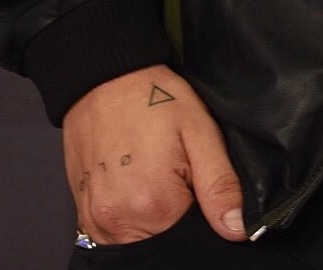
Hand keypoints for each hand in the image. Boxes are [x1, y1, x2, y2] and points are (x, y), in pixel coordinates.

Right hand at [63, 64, 244, 246]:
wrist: (105, 79)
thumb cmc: (153, 98)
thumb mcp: (200, 133)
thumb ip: (220, 185)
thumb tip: (238, 228)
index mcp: (153, 206)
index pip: (192, 238)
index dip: (205, 218)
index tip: (200, 189)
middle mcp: (118, 222)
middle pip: (163, 243)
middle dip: (178, 220)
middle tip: (178, 178)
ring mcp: (95, 221)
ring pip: (138, 243)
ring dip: (153, 222)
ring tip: (155, 178)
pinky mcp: (84, 215)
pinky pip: (114, 235)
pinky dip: (131, 219)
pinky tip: (137, 186)